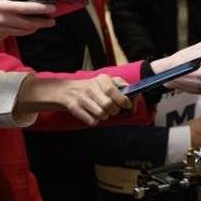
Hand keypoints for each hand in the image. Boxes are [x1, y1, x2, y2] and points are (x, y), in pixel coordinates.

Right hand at [0, 0, 54, 41]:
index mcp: (1, 7)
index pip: (27, 9)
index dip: (42, 9)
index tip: (52, 8)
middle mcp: (2, 21)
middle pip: (29, 24)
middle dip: (43, 22)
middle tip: (52, 20)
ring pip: (23, 32)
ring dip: (34, 28)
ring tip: (42, 23)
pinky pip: (12, 34)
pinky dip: (19, 30)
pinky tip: (22, 25)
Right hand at [16, 74, 131, 125]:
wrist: (65, 90)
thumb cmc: (91, 89)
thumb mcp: (105, 83)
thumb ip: (120, 88)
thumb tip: (134, 100)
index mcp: (102, 79)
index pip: (116, 90)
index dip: (125, 101)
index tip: (129, 106)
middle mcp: (91, 87)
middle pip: (110, 105)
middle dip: (115, 111)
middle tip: (113, 111)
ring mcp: (82, 97)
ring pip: (101, 114)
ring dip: (104, 117)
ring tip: (102, 113)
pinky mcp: (74, 107)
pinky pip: (91, 121)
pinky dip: (95, 121)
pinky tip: (92, 116)